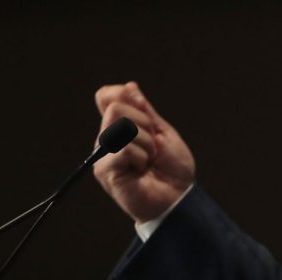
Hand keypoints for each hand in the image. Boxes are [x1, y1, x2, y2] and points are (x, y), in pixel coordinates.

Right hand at [93, 81, 195, 223]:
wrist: (178, 195)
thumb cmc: (172, 166)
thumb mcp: (162, 132)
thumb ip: (145, 110)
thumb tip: (130, 86)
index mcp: (120, 126)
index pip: (106, 96)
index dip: (121, 94)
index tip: (142, 106)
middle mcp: (107, 138)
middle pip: (115, 108)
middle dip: (144, 123)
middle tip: (152, 144)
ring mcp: (103, 155)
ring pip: (121, 127)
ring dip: (146, 142)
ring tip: (149, 159)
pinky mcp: (105, 171)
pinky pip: (124, 149)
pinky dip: (141, 157)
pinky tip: (141, 170)